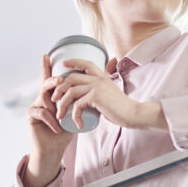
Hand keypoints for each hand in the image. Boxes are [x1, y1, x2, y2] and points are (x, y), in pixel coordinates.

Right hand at [23, 54, 75, 186]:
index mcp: (52, 96)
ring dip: (53, 99)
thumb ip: (86, 99)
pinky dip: (52, 120)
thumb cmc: (67, 130)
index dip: (47, 67)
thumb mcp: (78, 112)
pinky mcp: (31, 117)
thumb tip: (100, 88)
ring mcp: (35, 107)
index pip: (50, 78)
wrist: (54, 149)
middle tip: (61, 79)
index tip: (46, 54)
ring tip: (59, 101)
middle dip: (53, 80)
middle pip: (45, 84)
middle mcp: (42, 98)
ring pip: (43, 97)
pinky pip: (41, 114)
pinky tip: (58, 127)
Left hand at [49, 57, 165, 130]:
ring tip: (60, 115)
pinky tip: (77, 124)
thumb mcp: (110, 94)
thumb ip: (100, 91)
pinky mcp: (96, 97)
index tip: (63, 65)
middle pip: (71, 78)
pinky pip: (77, 105)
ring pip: (71, 91)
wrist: (133, 114)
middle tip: (54, 99)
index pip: (86, 63)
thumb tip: (90, 96)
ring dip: (62, 104)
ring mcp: (97, 87)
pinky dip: (74, 116)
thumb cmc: (121, 108)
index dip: (73, 62)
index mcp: (102, 77)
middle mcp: (98, 79)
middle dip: (59, 88)